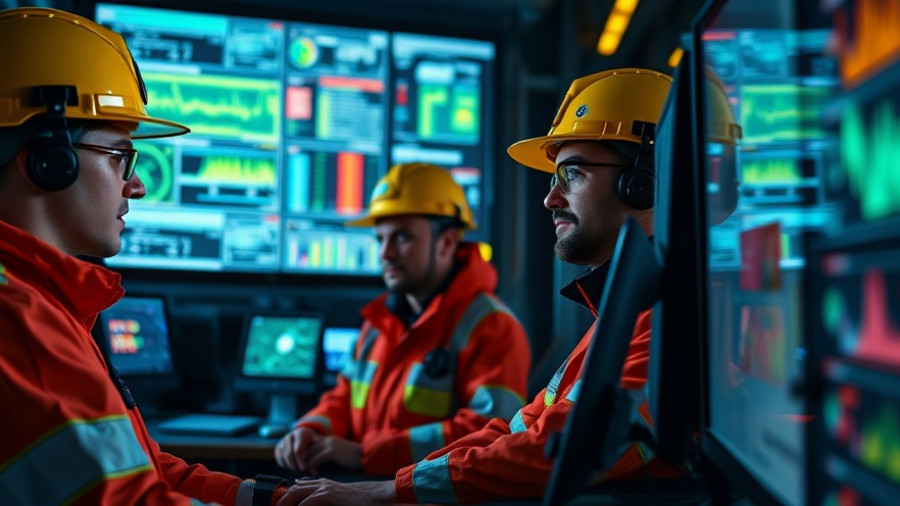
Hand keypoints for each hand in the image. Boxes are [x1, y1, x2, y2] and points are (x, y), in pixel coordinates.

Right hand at [274, 427, 322, 472]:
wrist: (305, 437)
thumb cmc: (313, 443)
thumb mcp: (318, 447)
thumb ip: (317, 458)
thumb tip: (314, 473)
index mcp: (301, 433)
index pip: (298, 450)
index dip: (301, 461)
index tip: (304, 469)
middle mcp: (290, 436)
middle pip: (289, 454)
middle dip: (295, 465)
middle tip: (301, 472)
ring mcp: (282, 441)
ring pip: (283, 457)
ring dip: (290, 466)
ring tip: (298, 470)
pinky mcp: (278, 448)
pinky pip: (279, 459)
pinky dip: (285, 465)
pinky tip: (293, 467)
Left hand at [276, 478, 395, 505]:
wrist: (373, 495)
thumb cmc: (357, 499)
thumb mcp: (337, 497)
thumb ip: (323, 496)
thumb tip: (308, 499)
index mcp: (322, 484)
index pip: (297, 486)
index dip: (285, 495)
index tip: (277, 503)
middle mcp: (321, 483)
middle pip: (293, 489)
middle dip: (280, 499)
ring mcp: (324, 487)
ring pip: (296, 493)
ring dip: (285, 503)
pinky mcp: (328, 494)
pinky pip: (307, 502)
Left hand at [306, 437, 361, 474]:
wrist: (365, 457)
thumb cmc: (352, 459)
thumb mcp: (337, 453)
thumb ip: (326, 454)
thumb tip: (314, 463)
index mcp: (328, 439)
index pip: (310, 444)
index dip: (306, 455)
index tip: (306, 465)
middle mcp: (327, 439)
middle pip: (308, 448)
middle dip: (304, 460)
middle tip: (304, 471)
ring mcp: (329, 444)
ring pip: (310, 454)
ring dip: (307, 464)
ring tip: (309, 473)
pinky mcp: (332, 452)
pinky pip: (316, 459)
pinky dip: (313, 467)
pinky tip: (315, 473)